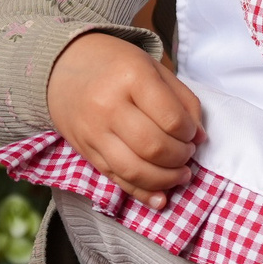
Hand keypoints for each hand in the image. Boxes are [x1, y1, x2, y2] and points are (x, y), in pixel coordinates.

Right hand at [44, 32, 204, 209]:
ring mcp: (94, 132)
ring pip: (135, 170)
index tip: (193, 132)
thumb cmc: (116, 65)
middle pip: (154, 148)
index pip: (171, 119)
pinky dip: (141, 193)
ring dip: (165, 179)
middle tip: (188, 153)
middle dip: (180, 157)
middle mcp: (108, 106)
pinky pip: (116, 179)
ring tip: (181, 174)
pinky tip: (160, 198)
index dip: (190, 133)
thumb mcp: (153, 68)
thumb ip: (183, 100)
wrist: (62, 68)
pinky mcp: (86, 152)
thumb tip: (201, 137)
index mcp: (131, 77)